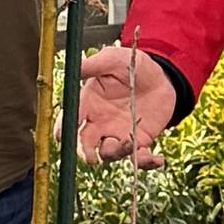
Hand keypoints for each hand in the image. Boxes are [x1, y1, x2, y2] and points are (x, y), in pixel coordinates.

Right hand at [75, 43, 177, 168]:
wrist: (160, 75)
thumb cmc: (131, 65)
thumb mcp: (112, 60)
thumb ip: (93, 66)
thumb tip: (73, 67)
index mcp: (88, 103)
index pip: (69, 120)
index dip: (64, 129)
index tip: (63, 135)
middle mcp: (99, 123)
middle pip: (84, 145)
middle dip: (84, 153)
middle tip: (91, 156)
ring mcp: (118, 134)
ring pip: (110, 153)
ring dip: (117, 152)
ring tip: (130, 143)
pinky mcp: (139, 142)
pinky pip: (139, 159)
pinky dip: (147, 163)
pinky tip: (158, 160)